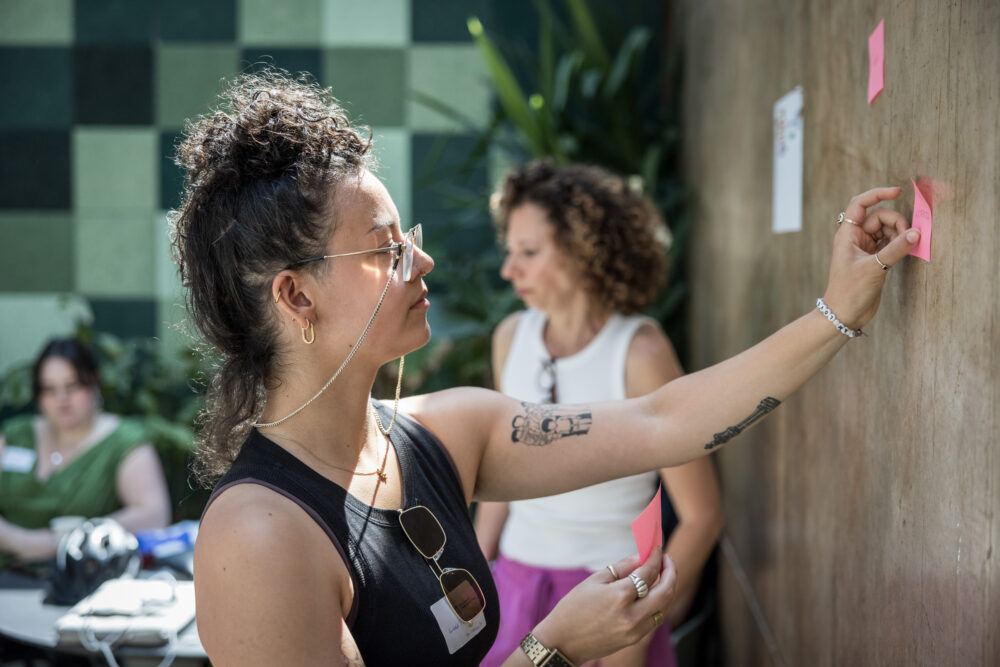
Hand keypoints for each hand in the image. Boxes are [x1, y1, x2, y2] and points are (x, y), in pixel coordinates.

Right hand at [530, 546, 676, 663]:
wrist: (563, 641)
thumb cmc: (573, 608)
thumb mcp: (594, 581)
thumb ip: (621, 567)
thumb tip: (641, 556)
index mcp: (619, 596)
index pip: (647, 572)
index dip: (655, 557)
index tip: (656, 548)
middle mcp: (632, 614)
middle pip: (665, 590)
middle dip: (670, 571)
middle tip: (667, 559)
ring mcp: (635, 630)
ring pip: (664, 606)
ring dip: (667, 588)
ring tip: (662, 575)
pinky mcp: (634, 639)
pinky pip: (655, 618)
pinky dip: (658, 604)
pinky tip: (653, 594)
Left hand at [823, 186, 920, 328]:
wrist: (844, 315)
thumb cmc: (849, 291)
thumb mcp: (874, 268)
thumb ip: (896, 249)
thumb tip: (916, 233)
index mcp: (847, 234)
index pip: (860, 204)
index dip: (877, 194)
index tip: (897, 191)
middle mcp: (856, 239)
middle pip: (879, 217)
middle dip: (896, 222)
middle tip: (908, 236)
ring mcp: (866, 249)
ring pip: (887, 230)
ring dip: (900, 233)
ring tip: (909, 245)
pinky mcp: (875, 260)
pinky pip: (891, 243)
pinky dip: (901, 243)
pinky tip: (910, 248)